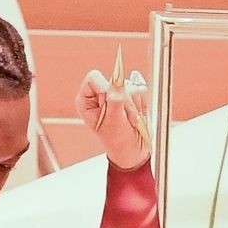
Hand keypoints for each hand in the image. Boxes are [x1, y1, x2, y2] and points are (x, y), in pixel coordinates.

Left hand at [76, 49, 150, 168]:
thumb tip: (118, 80)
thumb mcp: (114, 122)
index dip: (104, 86)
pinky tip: (136, 116)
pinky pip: (140, 89)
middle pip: (115, 81)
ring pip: (129, 85)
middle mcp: (100, 94)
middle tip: (125, 118)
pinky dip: (141, 104)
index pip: (93, 78)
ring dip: (133, 105)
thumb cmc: (117, 140)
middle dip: (123, 100)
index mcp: (86, 101)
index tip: (114, 100)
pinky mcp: (131, 94)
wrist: (132, 150)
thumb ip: (115, 100)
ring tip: (130, 120)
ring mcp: (116, 93)